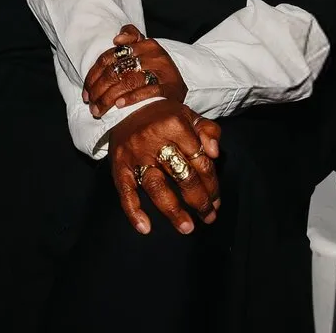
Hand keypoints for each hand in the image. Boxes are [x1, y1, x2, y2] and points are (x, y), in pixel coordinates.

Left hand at [83, 24, 186, 116]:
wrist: (180, 86)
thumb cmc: (155, 69)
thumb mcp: (145, 50)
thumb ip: (131, 38)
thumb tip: (116, 39)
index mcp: (146, 44)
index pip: (111, 56)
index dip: (94, 74)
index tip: (86, 91)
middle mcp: (156, 55)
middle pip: (117, 70)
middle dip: (99, 89)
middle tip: (90, 103)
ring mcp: (164, 72)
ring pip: (129, 81)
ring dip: (109, 97)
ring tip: (98, 110)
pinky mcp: (171, 88)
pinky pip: (148, 91)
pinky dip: (131, 98)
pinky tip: (119, 105)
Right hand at [109, 99, 220, 234]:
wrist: (127, 107)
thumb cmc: (165, 116)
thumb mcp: (189, 115)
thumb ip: (208, 130)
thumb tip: (215, 153)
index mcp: (176, 125)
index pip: (200, 160)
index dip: (211, 183)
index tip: (217, 201)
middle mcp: (155, 140)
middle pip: (182, 175)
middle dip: (198, 200)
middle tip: (208, 217)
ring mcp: (135, 155)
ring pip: (156, 187)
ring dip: (173, 211)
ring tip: (187, 227)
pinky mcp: (119, 166)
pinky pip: (125, 192)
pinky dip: (133, 211)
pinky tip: (145, 228)